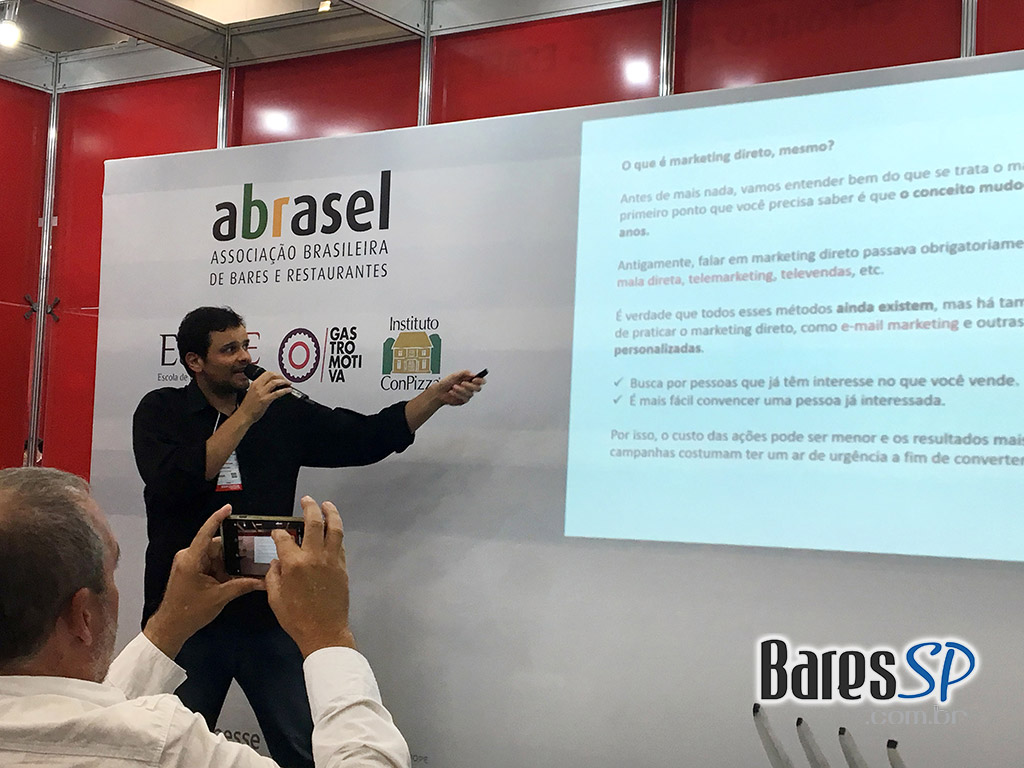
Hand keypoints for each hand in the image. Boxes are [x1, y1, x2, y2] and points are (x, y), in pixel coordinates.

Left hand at [143, 505, 263, 658]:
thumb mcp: (220, 597)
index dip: (218, 518)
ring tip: (248, 566)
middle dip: (234, 550)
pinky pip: (210, 563)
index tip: (229, 508)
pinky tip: (235, 575)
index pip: (206, 533)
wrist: (170, 628)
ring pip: (215, 555)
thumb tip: (263, 581)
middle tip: (254, 552)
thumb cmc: (189, 612)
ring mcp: (188, 563)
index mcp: (191, 559)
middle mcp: (188, 557)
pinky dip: (222, 569)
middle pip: (216, 545)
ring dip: (229, 562)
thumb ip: (242, 585)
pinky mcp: (190, 571)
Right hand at [237, 370, 291, 423]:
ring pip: (275, 382)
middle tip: (285, 380)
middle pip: (271, 375)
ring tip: (288, 384)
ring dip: (284, 382)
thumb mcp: (252, 392)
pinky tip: (288, 390)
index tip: (280, 376)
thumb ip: (259, 387)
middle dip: (281, 376)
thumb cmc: (247, 406)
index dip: (276, 374)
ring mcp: (261, 393)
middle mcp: (258, 386)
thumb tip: (270, 385)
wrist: (244, 415)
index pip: (267, 373)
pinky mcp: (265, 400)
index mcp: (254, 383)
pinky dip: (285, 390)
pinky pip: (277, 393)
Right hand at [266, 496, 354, 656]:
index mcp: (294, 563)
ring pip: (334, 529)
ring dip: (331, 513)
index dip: (278, 533)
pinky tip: (332, 531)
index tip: (276, 532)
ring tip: (326, 505)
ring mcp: (332, 559)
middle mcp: (314, 556)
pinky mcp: (343, 566)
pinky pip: (340, 544)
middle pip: (313, 523)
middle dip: (309, 508)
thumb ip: (274, 576)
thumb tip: (277, 562)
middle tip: (307, 500)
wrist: (324, 632)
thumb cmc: (295, 618)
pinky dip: (336, 534)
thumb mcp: (275, 598)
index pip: (284, 539)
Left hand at [429, 369, 484, 406]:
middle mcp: (470, 387)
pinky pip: (465, 398)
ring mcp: (467, 394)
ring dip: (461, 390)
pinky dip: (457, 395)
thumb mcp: (455, 374)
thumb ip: (465, 373)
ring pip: (470, 394)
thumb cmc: (446, 382)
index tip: (474, 379)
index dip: (480, 380)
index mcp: (469, 379)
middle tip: (462, 383)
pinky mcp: (464, 400)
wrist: (439, 391)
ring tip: (454, 387)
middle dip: (470, 386)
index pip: (481, 380)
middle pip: (478, 388)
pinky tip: (452, 392)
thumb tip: (473, 374)